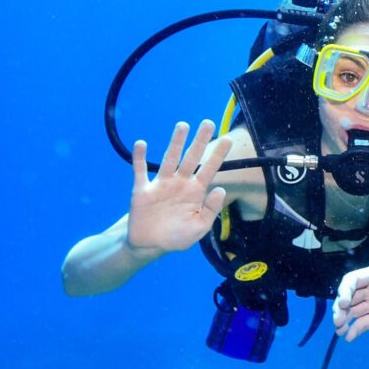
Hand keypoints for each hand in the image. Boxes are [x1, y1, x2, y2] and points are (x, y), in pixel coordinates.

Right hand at [127, 120, 232, 253]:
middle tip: (208, 123)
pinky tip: (141, 144)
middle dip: (200, 141)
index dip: (218, 155)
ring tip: (183, 125)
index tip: (228, 140)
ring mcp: (161, 184)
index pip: (209, 170)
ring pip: (169, 159)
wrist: (149, 245)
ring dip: (176, 142)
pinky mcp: (142, 189)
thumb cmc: (177, 236)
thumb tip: (220, 189)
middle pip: (191, 158)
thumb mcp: (199, 228)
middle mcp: (180, 183)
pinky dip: (139, 158)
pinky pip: (140, 171)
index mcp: (195, 192)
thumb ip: (211, 210)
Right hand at [332, 251, 368, 340]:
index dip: (345, 291)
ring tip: (340, 331)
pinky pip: (364, 325)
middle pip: (348, 298)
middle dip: (339, 309)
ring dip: (343, 321)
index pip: (352, 281)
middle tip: (338, 322)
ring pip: (352, 313)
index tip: (345, 303)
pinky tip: (348, 338)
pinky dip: (354, 331)